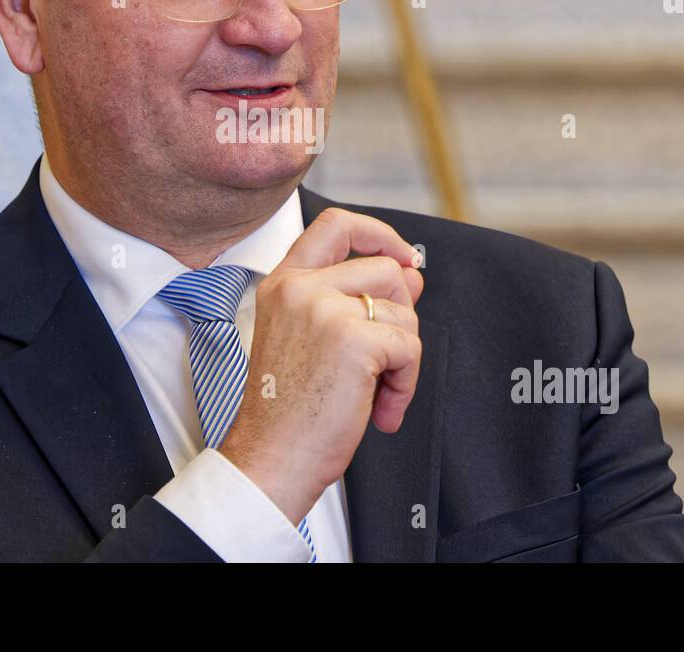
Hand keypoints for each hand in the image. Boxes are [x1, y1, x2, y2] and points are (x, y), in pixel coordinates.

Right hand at [219, 207, 423, 524]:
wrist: (271, 458)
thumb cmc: (289, 410)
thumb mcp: (315, 340)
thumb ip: (357, 300)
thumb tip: (412, 275)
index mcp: (283, 283)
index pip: (337, 224)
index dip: (379, 234)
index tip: (403, 258)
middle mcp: (301, 287)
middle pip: (385, 269)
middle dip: (402, 312)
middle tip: (387, 355)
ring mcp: (325, 309)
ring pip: (403, 310)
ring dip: (402, 357)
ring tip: (376, 391)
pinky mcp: (354, 339)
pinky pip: (409, 346)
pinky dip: (405, 383)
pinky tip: (381, 409)